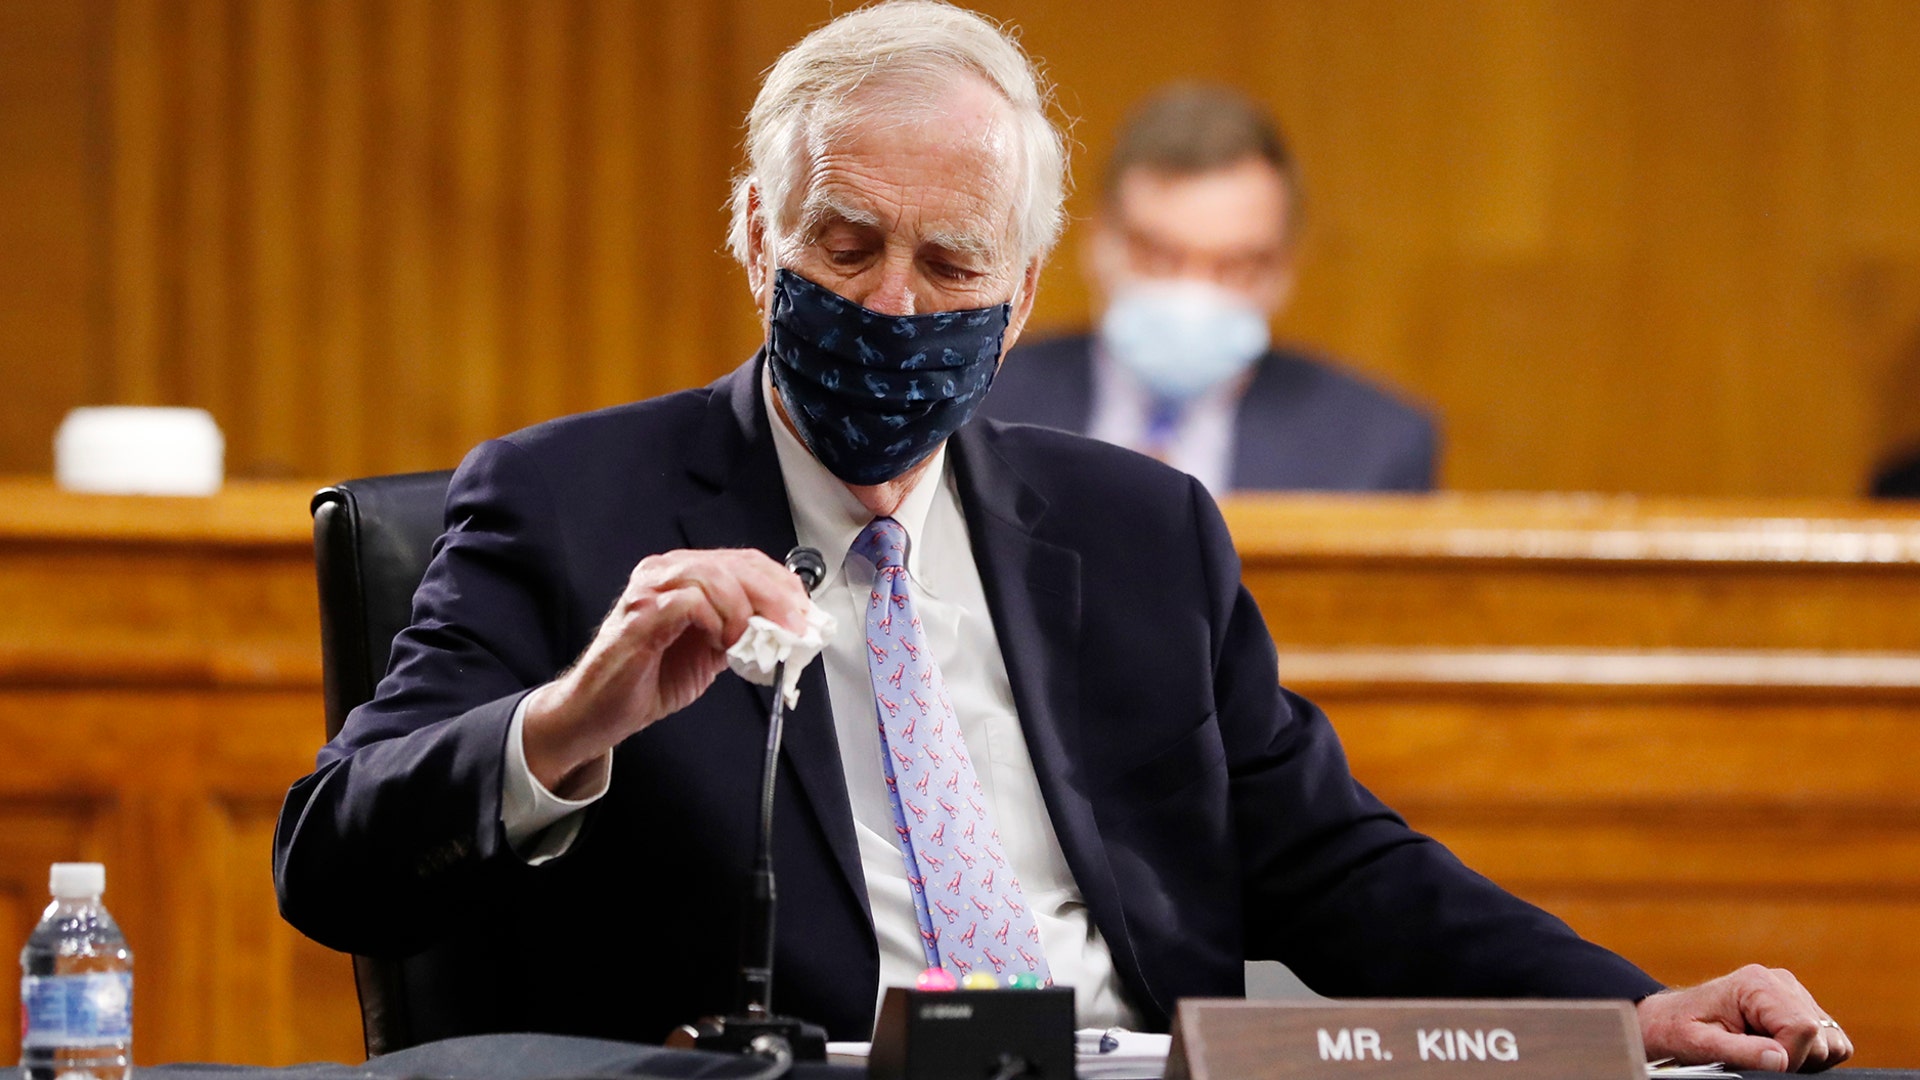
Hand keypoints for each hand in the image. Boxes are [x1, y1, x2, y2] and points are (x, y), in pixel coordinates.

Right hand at [521, 548, 809, 792]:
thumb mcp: (710, 651)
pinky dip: (716, 621)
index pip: (743, 561)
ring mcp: (649, 589)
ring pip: (714, 576)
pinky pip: (689, 601)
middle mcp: (664, 571)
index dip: (780, 584)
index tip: (804, 612)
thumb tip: (786, 629)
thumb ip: (742, 631)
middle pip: (735, 564)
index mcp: (684, 574)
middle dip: (774, 597)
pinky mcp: (640, 614)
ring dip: (745, 610)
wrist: (598, 711)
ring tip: (751, 641)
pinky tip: (723, 644)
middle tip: (794, 627)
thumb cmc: (649, 678)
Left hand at [1637, 965, 1851, 1071]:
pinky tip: (1774, 1049)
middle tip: (1754, 1057)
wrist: (1669, 1020)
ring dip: (1804, 1057)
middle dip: (1795, 1058)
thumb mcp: (1700, 1045)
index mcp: (1757, 984)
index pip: (1802, 1029)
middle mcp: (1781, 982)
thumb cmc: (1678, 1030)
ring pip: (1831, 1041)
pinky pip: (1830, 1041)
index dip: (1788, 1056)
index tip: (1759, 1062)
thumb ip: (1742, 1052)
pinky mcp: (1800, 1008)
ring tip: (1761, 1051)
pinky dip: (1808, 1054)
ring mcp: (1794, 994)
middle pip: (1821, 1037)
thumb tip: (1781, 1060)